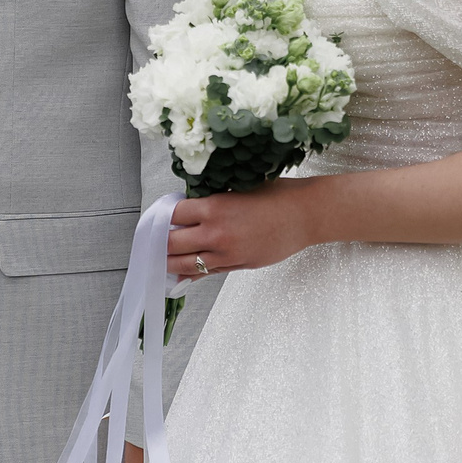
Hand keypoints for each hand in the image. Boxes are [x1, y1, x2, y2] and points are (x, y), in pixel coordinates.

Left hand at [168, 178, 320, 277]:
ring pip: (184, 263)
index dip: (164, 214)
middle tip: (156, 238)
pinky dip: (190, 272)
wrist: (305, 215)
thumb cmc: (276, 195)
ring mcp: (226, 254)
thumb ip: (213, 201)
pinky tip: (181, 272)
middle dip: (160, 241)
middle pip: (171, 242)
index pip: (173, 214)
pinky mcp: (238, 265)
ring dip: (169, 261)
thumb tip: (190, 210)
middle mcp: (216, 234)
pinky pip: (205, 273)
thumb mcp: (239, 189)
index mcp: (214, 208)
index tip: (161, 215)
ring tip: (161, 258)